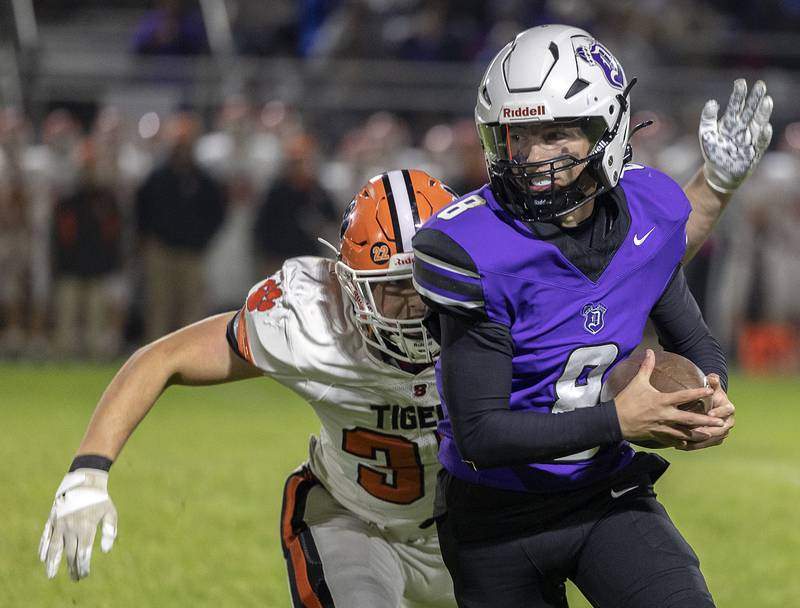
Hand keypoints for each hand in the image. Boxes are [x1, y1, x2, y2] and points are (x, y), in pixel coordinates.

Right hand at [39, 469, 117, 579]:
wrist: (84, 482)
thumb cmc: (100, 500)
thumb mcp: (110, 513)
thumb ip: (109, 531)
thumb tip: (106, 551)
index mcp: (86, 527)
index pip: (83, 552)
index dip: (83, 565)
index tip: (85, 574)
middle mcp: (71, 527)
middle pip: (70, 553)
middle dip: (72, 568)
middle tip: (75, 579)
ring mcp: (60, 524)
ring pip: (54, 548)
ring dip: (52, 563)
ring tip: (51, 575)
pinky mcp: (52, 520)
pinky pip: (45, 536)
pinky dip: (43, 548)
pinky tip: (42, 558)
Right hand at [614, 349, 721, 447]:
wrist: (614, 420)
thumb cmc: (626, 400)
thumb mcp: (637, 382)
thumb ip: (646, 367)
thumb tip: (649, 351)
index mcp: (662, 401)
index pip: (684, 396)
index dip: (698, 393)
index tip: (710, 392)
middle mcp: (665, 415)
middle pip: (690, 419)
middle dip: (706, 420)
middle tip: (720, 422)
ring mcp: (661, 427)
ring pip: (684, 433)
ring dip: (698, 434)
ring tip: (710, 435)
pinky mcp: (656, 435)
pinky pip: (671, 440)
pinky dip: (680, 442)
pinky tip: (687, 443)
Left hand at [677, 374, 734, 450]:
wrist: (711, 405)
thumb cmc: (710, 394)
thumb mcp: (711, 387)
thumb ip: (712, 382)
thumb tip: (712, 377)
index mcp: (728, 408)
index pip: (727, 410)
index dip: (719, 412)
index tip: (710, 414)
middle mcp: (728, 422)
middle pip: (720, 429)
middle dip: (708, 430)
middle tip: (696, 430)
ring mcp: (722, 432)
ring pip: (712, 439)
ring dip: (700, 440)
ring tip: (686, 441)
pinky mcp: (714, 439)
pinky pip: (705, 444)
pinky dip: (694, 445)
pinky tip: (681, 446)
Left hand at [699, 79, 772, 193]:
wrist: (719, 172)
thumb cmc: (714, 152)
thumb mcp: (706, 134)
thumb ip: (707, 118)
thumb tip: (712, 102)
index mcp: (730, 123)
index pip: (735, 106)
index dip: (738, 95)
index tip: (740, 82)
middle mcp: (742, 128)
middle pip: (750, 111)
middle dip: (755, 98)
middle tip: (760, 85)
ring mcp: (749, 138)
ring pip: (758, 123)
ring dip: (762, 112)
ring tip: (767, 100)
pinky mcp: (754, 151)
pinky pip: (760, 142)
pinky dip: (763, 135)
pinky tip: (765, 126)